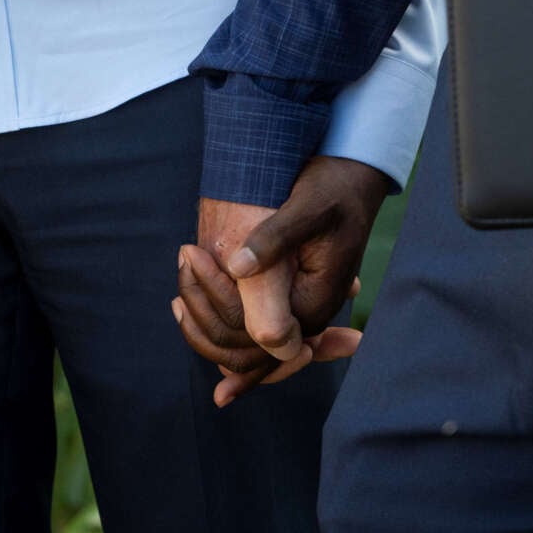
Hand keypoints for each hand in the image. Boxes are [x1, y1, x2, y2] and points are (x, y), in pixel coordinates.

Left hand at [175, 155, 389, 403]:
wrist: (352, 182)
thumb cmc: (332, 191)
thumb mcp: (306, 209)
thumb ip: (275, 240)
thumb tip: (238, 268)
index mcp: (313, 304)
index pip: (254, 336)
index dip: (215, 307)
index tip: (188, 258)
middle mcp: (304, 318)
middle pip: (244, 350)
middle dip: (204, 314)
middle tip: (183, 257)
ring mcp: (293, 310)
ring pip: (241, 344)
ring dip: (205, 320)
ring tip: (181, 281)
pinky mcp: (283, 298)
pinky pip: (245, 328)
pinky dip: (216, 317)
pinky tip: (187, 297)